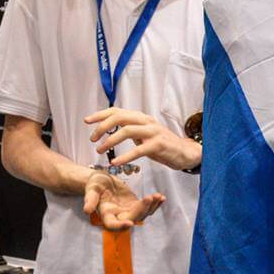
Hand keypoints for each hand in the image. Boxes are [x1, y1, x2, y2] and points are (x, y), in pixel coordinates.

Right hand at [82, 170, 164, 230]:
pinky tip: (162, 197)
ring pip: (142, 214)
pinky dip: (155, 203)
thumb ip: (90, 199)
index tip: (129, 223)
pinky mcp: (135, 205)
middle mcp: (118, 216)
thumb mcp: (91, 189)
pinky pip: (147, 207)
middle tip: (148, 198)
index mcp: (107, 215)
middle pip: (132, 219)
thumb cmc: (94, 184)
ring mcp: (128, 211)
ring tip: (158, 196)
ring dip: (151, 207)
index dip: (121, 226)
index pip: (113, 225)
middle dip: (141, 210)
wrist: (101, 180)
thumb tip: (87, 210)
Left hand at [86, 107, 201, 171]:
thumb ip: (130, 130)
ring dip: (110, 141)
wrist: (186, 153)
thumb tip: (111, 129)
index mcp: (141, 118)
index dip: (101, 115)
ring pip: (126, 130)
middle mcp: (146, 121)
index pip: (117, 111)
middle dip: (102, 126)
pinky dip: (125, 156)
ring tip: (100, 150)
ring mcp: (153, 132)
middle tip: (92, 139)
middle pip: (119, 117)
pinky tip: (115, 162)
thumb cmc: (163, 145)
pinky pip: (138, 150)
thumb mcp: (144, 134)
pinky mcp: (158, 145)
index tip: (87, 121)